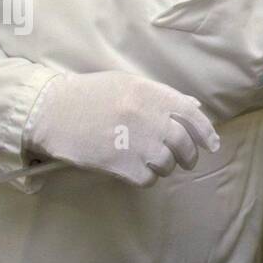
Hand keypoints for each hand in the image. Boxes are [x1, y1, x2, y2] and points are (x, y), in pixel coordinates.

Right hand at [24, 69, 219, 186]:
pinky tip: (133, 170)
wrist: (50, 112)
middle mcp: (147, 116)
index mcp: (149, 93)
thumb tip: (193, 107)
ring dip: (163, 167)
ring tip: (149, 162)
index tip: (212, 145)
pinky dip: (146, 178)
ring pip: (167, 164)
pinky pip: (148, 178)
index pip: (191, 114)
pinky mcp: (120, 163)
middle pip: (183, 144)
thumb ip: (161, 96)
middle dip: (188, 156)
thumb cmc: (89, 96)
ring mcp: (134, 141)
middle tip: (185, 161)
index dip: (206, 132)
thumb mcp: (126, 84)